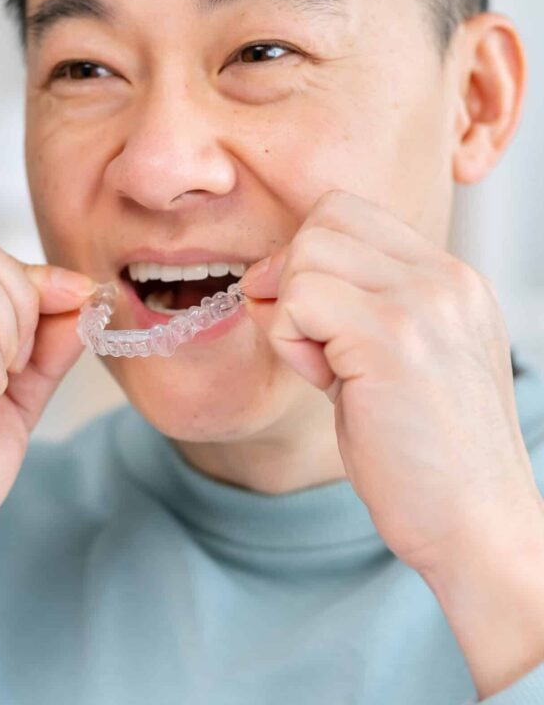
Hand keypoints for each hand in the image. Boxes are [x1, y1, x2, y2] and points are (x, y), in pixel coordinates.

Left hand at [240, 189, 543, 576]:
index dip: (307, 254)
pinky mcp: (391, 338)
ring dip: (290, 313)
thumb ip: (344, 307)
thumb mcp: (391, 359)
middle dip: (291, 276)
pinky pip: (298, 300)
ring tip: (324, 367)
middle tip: (309, 340)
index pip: (349, 212)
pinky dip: (289, 341)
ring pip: (305, 254)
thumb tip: (263, 277)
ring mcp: (422, 302)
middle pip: (322, 220)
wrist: (474, 523)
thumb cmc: (422, 452)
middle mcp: (442, 278)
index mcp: (447, 279)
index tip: (308, 314)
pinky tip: (325, 382)